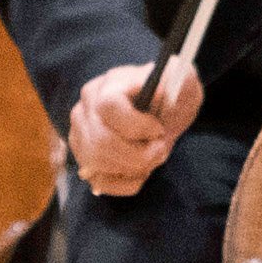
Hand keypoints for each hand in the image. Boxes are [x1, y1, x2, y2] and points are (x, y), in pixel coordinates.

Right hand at [68, 54, 205, 196]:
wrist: (164, 107)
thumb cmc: (171, 93)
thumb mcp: (181, 80)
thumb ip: (176, 79)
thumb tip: (159, 90)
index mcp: (106, 86)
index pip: (108, 107)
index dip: (137, 126)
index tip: (159, 129)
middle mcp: (85, 110)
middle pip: (101, 142)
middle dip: (139, 155)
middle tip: (161, 150)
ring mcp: (80, 137)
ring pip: (98, 164)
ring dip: (134, 168)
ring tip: (153, 157)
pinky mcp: (85, 160)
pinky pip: (100, 182)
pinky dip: (126, 183)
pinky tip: (141, 171)